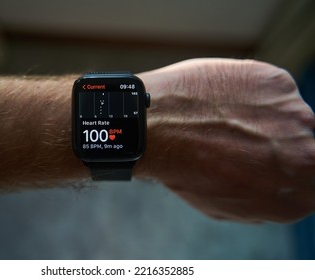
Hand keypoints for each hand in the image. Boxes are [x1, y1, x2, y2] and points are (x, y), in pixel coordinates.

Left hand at [138, 58, 314, 222]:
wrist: (159, 126)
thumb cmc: (183, 170)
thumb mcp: (224, 206)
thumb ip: (263, 202)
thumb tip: (276, 189)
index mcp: (295, 198)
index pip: (313, 186)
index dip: (293, 173)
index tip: (272, 162)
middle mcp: (307, 157)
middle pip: (307, 149)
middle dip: (280, 145)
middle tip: (246, 139)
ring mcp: (296, 116)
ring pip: (291, 117)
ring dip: (266, 119)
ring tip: (226, 119)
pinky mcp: (279, 83)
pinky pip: (273, 92)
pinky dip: (253, 95)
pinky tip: (223, 101)